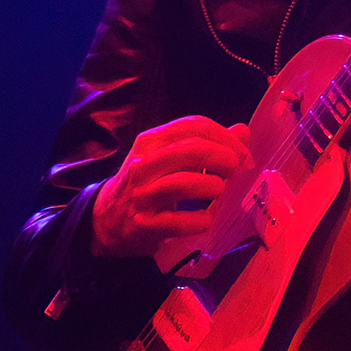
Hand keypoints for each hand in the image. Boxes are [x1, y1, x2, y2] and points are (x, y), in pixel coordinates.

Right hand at [90, 115, 250, 262]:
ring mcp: (142, 195)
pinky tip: (205, 218)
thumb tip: (242, 131)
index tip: (242, 153)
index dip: (225, 137)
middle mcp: (143, 165)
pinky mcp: (145, 225)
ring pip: (184, 183)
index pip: (193, 126)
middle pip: (192, 150)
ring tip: (219, 190)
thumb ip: (207, 143)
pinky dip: (202, 220)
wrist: (108, 219)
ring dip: (214, 186)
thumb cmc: (149, 183)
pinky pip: (181, 222)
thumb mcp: (171, 157)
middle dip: (224, 157)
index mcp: (150, 141)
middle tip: (237, 169)